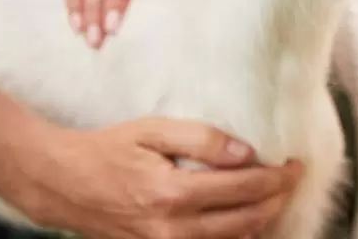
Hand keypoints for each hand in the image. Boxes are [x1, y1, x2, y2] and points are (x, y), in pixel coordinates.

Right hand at [25, 117, 299, 238]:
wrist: (62, 183)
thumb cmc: (108, 149)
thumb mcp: (154, 130)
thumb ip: (203, 139)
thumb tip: (246, 152)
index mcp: (174, 193)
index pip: (246, 188)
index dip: (279, 176)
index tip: (295, 163)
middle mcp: (173, 229)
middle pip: (248, 220)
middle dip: (278, 199)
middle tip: (291, 178)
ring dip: (263, 221)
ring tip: (275, 197)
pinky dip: (236, 238)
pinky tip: (246, 220)